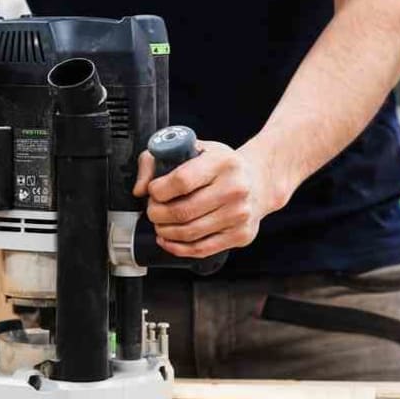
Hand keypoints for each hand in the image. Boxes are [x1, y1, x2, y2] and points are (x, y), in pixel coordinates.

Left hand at [133, 140, 270, 258]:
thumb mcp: (193, 149)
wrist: (259, 181)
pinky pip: (201, 249)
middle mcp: (235, 189)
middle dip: (157, 214)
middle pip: (182, 211)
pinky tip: (168, 240)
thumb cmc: (222, 165)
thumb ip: (156, 160)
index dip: (158, 190)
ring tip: (160, 223)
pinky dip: (177, 248)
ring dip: (165, 231)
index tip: (153, 191)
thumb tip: (140, 190)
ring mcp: (239, 215)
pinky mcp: (240, 235)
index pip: (181, 181)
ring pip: (189, 233)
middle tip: (152, 210)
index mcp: (223, 163)